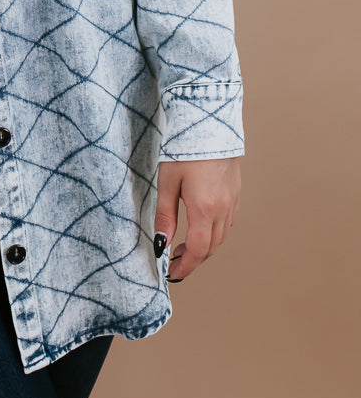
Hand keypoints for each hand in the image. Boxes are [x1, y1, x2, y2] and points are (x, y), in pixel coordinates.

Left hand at [154, 157, 240, 281]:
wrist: (209, 124)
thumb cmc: (185, 150)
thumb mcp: (168, 182)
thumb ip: (165, 216)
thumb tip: (160, 243)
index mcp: (205, 208)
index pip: (199, 250)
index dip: (186, 265)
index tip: (173, 273)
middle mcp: (223, 209)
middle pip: (212, 247)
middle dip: (194, 259)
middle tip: (175, 260)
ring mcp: (233, 201)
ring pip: (222, 237)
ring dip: (206, 247)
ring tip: (185, 246)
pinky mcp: (236, 193)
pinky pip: (228, 222)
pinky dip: (215, 232)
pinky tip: (202, 227)